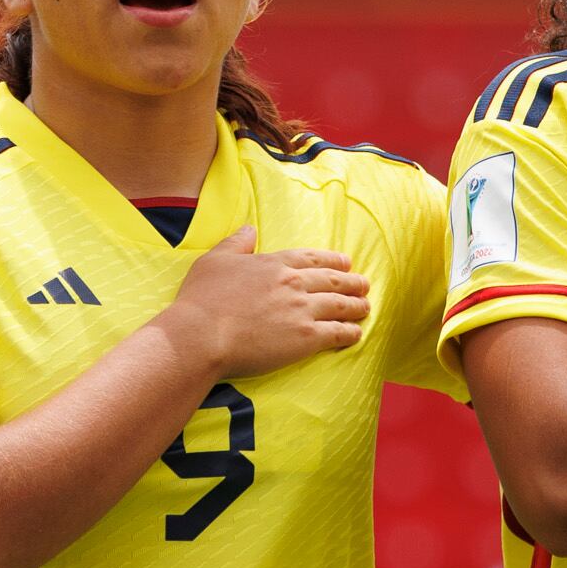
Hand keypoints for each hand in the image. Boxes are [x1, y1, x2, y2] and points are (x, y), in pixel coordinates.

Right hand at [156, 227, 368, 380]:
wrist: (201, 335)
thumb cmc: (202, 299)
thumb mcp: (214, 260)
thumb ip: (236, 243)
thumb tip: (249, 229)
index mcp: (274, 263)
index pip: (311, 258)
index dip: (332, 260)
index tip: (346, 262)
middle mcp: (294, 283)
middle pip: (333, 279)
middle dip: (352, 281)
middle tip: (364, 284)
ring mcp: (302, 311)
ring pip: (340, 305)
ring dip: (356, 306)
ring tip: (365, 307)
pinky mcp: (306, 339)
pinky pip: (337, 332)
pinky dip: (350, 332)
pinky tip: (356, 333)